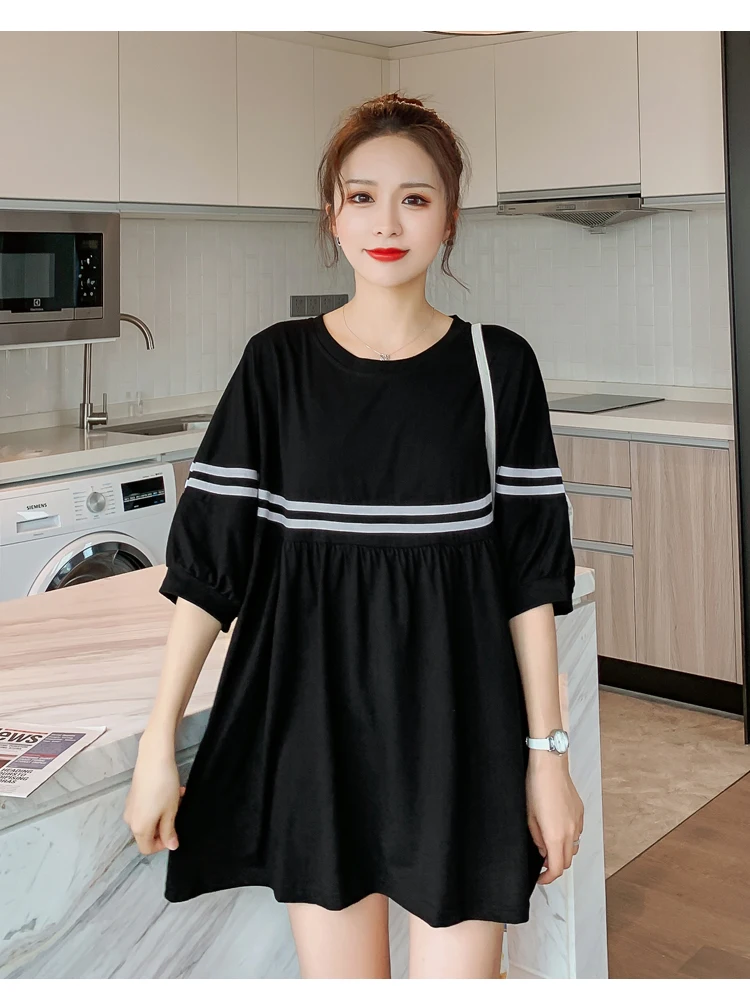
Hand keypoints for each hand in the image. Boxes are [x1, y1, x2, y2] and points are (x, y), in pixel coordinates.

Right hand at [123, 741, 185, 854]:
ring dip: (164, 813)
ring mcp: (130, 807)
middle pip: (147, 834)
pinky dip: (157, 805)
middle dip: (164, 826)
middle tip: (178, 813)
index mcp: (139, 828)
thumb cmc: (164, 786)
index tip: (174, 833)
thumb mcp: (170, 811)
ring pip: (149, 818)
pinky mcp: (133, 795)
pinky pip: (145, 807)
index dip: (162, 845)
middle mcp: (130, 820)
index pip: (147, 848)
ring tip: (178, 798)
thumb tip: (171, 846)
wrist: (154, 759)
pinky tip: (171, 791)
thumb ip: (169, 831)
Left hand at [526, 754, 583, 884]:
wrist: (549, 765)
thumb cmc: (536, 786)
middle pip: (567, 861)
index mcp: (555, 835)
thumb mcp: (529, 816)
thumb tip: (542, 849)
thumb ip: (537, 837)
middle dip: (555, 866)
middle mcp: (570, 831)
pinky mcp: (580, 812)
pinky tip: (558, 827)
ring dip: (563, 852)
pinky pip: (577, 832)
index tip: (541, 878)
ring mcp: (577, 821)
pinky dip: (569, 836)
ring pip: (574, 847)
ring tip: (550, 844)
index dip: (548, 878)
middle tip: (542, 862)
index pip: (557, 868)